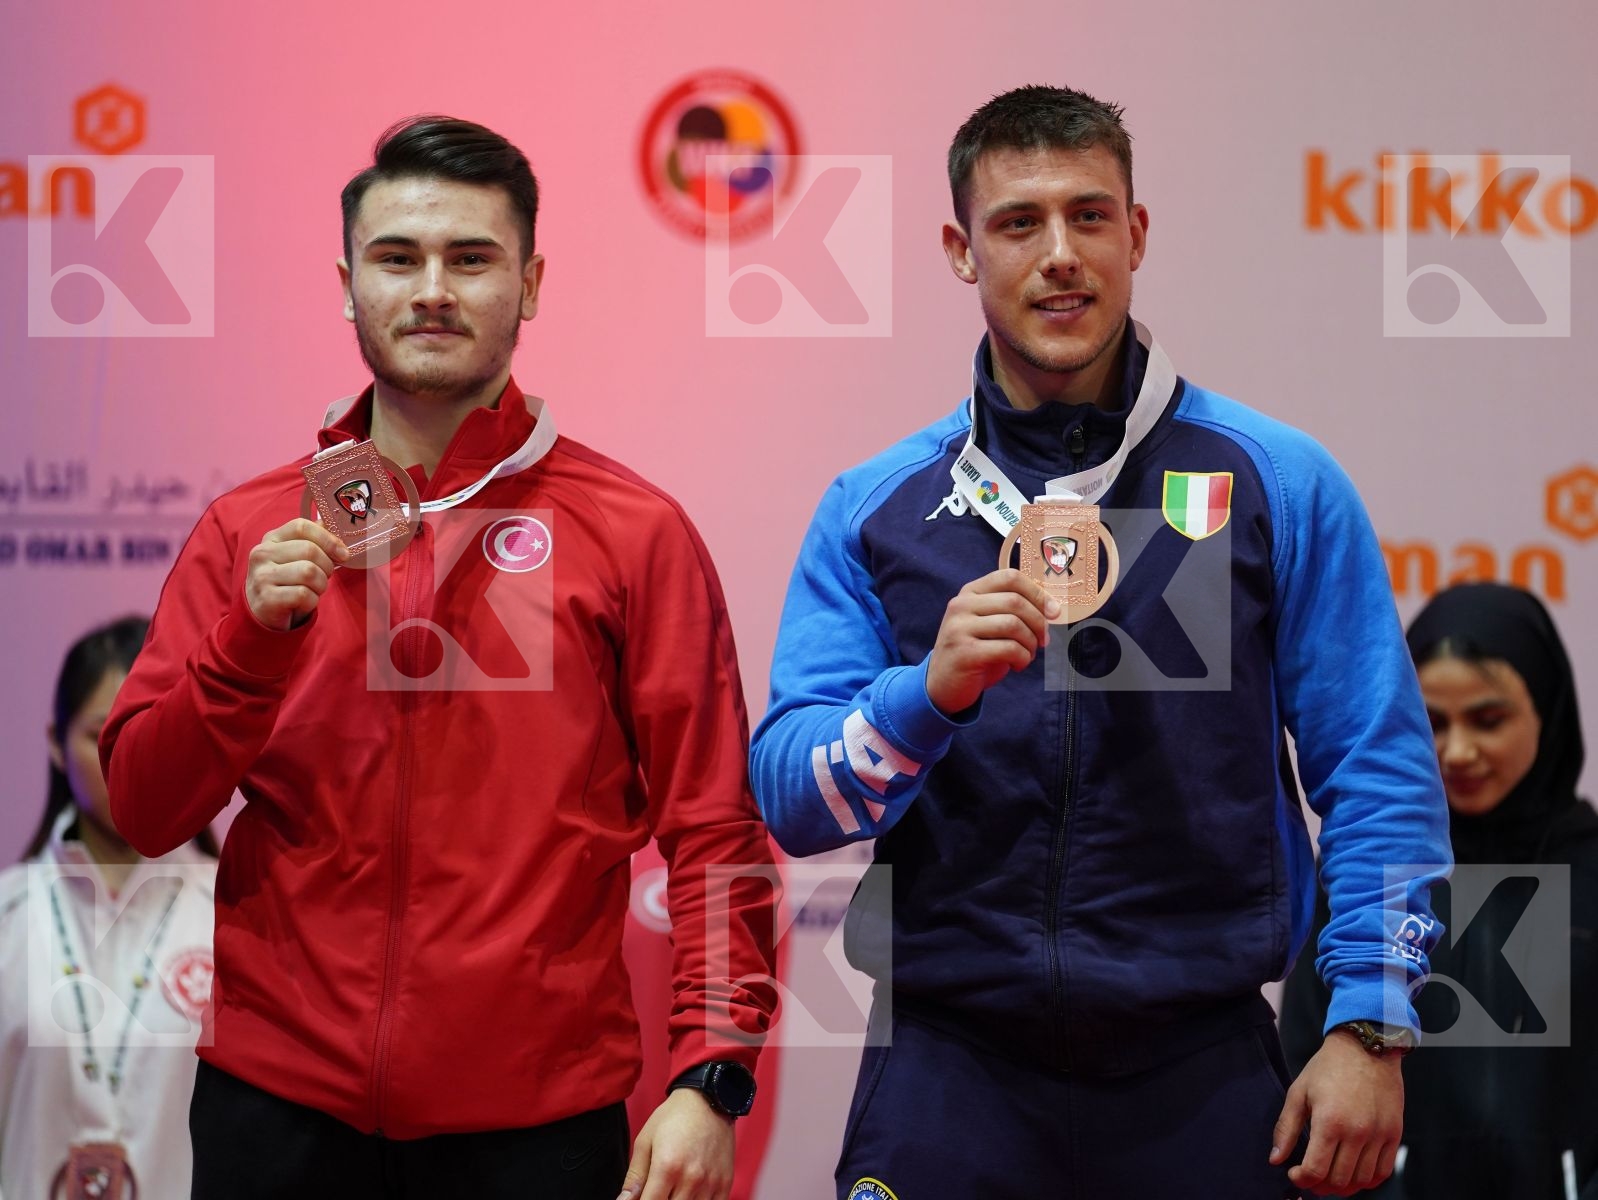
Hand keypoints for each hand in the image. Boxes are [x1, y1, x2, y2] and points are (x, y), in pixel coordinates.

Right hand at [245, 518, 349, 631]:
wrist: (263, 612)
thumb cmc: (286, 581)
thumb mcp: (294, 556)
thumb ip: (311, 539)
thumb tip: (330, 524)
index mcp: (271, 538)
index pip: (301, 526)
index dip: (328, 539)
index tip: (342, 553)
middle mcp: (262, 554)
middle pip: (309, 550)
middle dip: (327, 566)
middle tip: (325, 576)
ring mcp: (262, 576)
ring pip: (309, 573)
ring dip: (321, 584)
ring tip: (314, 589)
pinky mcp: (267, 598)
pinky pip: (303, 595)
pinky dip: (312, 601)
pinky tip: (305, 602)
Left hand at [616, 1088, 734, 1199]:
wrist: (708, 1099)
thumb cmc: (672, 1118)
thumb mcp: (645, 1141)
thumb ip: (634, 1177)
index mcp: (667, 1167)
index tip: (642, 1196)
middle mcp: (691, 1178)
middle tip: (658, 1189)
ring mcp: (711, 1183)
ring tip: (672, 1189)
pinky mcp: (725, 1183)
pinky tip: (690, 1193)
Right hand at [925, 569, 1060, 714]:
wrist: (943, 684)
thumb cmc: (975, 651)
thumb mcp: (989, 624)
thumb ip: (1011, 611)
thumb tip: (1052, 608)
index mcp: (970, 592)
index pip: (1009, 577)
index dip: (1037, 593)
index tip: (1053, 612)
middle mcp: (962, 605)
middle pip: (1015, 601)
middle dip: (1038, 623)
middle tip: (1043, 641)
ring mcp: (960, 628)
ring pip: (1013, 624)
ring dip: (1030, 643)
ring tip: (1028, 654)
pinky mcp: (965, 652)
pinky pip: (1008, 648)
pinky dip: (1022, 658)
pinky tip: (1017, 665)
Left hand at [1271, 1029, 1403, 1195]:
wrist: (1366, 1047)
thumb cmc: (1328, 1068)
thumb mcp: (1299, 1092)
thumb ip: (1286, 1127)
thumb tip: (1276, 1159)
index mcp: (1330, 1122)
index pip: (1315, 1170)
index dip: (1301, 1179)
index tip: (1293, 1173)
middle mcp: (1357, 1133)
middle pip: (1338, 1180)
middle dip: (1319, 1185)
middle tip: (1310, 1177)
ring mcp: (1379, 1135)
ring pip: (1362, 1180)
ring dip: (1343, 1187)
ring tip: (1329, 1178)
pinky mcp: (1394, 1134)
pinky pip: (1383, 1172)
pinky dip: (1367, 1181)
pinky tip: (1353, 1174)